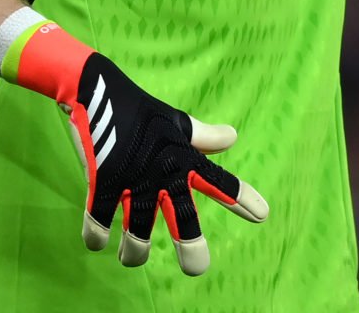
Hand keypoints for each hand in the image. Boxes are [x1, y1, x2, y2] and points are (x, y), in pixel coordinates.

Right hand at [57, 51, 269, 275]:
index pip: (218, 181)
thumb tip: (233, 137)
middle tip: (197, 269)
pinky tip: (96, 244)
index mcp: (183, 159)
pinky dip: (96, 233)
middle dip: (190, 244)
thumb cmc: (141, 110)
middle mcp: (162, 172)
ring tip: (132, 260)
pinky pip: (99, 217)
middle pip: (182, 216)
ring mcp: (132, 178)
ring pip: (138, 228)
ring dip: (135, 249)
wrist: (98, 90)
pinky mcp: (102, 179)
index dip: (240, 198)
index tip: (262, 214)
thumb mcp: (177, 122)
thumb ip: (204, 136)